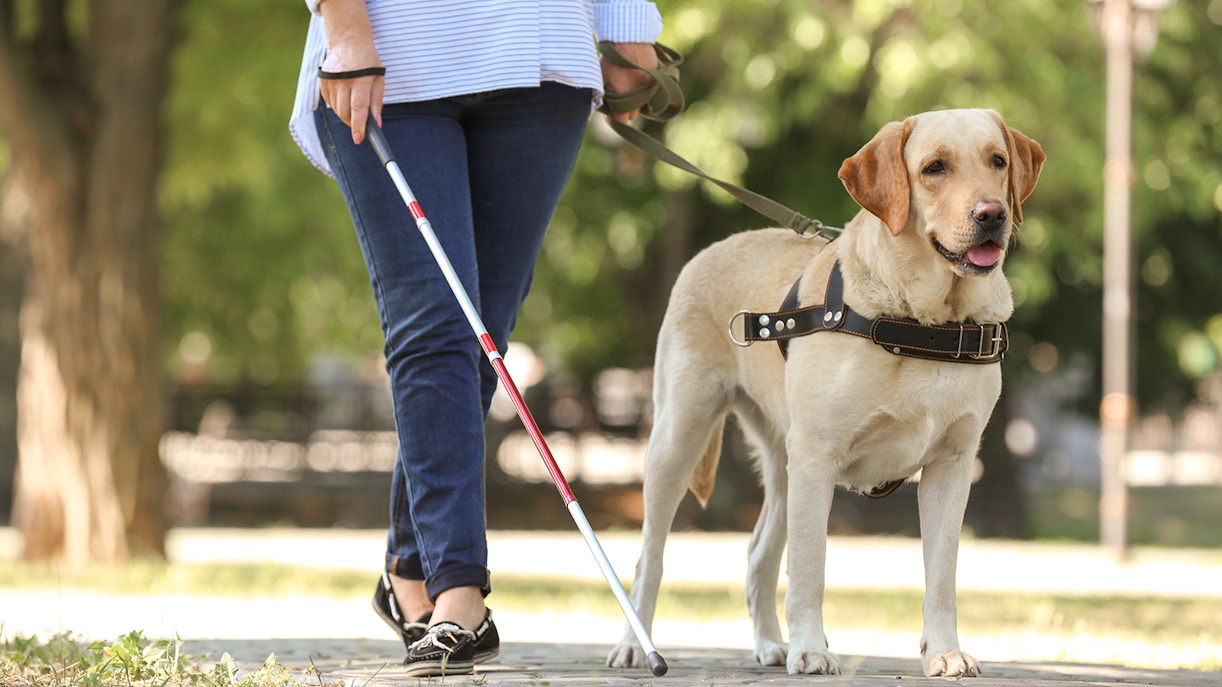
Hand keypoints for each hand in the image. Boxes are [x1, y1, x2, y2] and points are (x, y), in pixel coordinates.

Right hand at [317, 0, 383, 143]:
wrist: (349, 42)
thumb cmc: (368, 63)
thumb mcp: (378, 80)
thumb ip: (377, 102)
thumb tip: (377, 123)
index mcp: (361, 80)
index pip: (358, 108)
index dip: (358, 125)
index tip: (359, 139)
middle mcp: (344, 80)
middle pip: (345, 111)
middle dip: (352, 123)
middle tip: (360, 126)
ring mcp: (331, 80)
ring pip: (336, 109)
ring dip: (346, 115)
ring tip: (354, 108)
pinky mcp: (323, 80)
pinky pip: (330, 102)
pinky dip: (338, 105)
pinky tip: (345, 98)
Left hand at [600, 42, 657, 122]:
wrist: (630, 39)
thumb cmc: (612, 57)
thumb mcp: (601, 76)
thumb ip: (602, 95)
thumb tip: (600, 106)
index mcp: (623, 99)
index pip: (620, 121)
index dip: (614, 118)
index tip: (610, 113)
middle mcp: (639, 98)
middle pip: (632, 114)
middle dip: (625, 109)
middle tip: (618, 96)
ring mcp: (649, 90)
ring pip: (642, 104)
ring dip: (636, 100)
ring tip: (628, 86)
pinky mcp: (656, 81)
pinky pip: (650, 92)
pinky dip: (644, 89)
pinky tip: (637, 78)